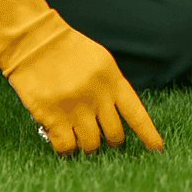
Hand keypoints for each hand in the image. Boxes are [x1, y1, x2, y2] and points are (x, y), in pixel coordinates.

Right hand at [0, 0, 163, 154]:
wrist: (34, 41)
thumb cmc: (66, 49)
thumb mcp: (99, 61)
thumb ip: (110, 87)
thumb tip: (114, 115)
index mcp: (112, 80)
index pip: (137, 114)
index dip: (148, 134)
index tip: (158, 150)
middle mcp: (98, 97)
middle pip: (115, 135)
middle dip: (111, 141)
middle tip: (102, 138)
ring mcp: (76, 109)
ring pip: (92, 145)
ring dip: (87, 146)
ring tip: (79, 137)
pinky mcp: (53, 118)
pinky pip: (66, 147)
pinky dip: (66, 149)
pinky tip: (63, 141)